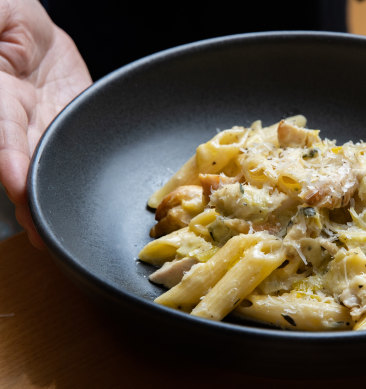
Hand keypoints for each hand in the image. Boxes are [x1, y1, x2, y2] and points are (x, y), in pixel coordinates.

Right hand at [0, 0, 91, 247]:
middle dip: (28, 195)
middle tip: (37, 229)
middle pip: (20, 160)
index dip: (6, 153)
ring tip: (52, 233)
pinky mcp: (69, 125)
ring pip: (45, 164)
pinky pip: (75, 150)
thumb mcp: (0, 15)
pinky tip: (79, 204)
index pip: (1, 129)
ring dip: (47, 198)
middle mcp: (15, 116)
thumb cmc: (5, 20)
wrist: (31, 35)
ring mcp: (43, 125)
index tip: (13, 179)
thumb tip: (1, 46)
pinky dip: (76, 176)